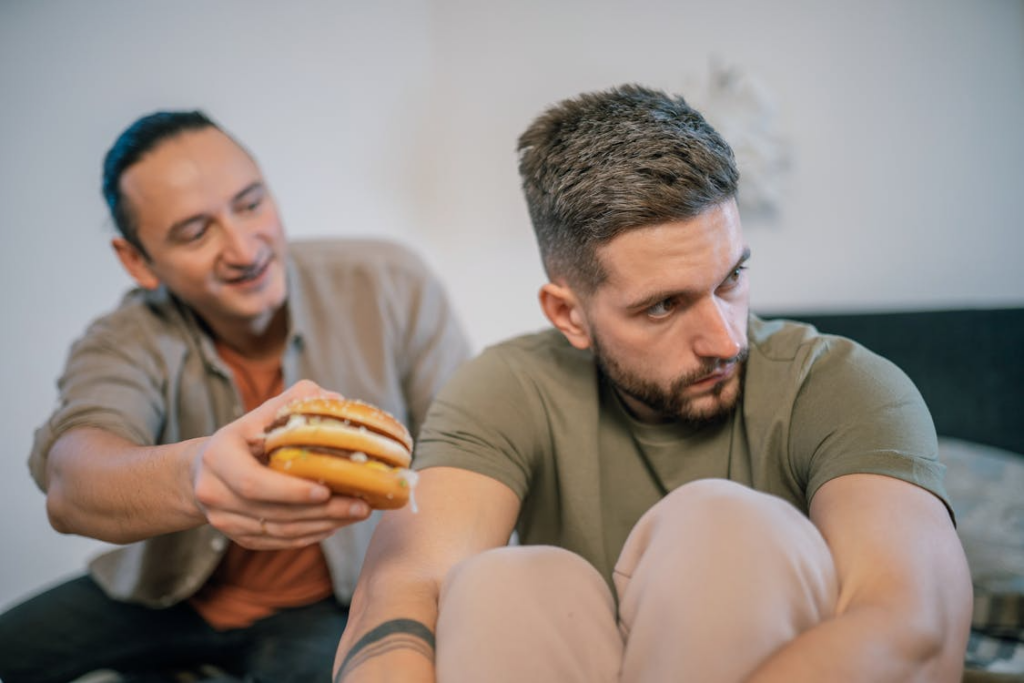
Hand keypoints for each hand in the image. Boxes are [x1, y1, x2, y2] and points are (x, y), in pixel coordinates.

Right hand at [191, 379, 371, 548]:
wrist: (205, 470)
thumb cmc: (245, 436)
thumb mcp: (260, 415)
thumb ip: (294, 402)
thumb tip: (335, 398)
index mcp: (218, 457)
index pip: (253, 483)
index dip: (291, 491)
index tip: (327, 489)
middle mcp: (214, 493)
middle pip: (273, 512)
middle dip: (321, 512)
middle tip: (360, 506)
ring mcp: (224, 520)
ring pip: (280, 532)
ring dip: (323, 525)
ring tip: (356, 514)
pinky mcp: (239, 537)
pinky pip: (279, 542)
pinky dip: (311, 535)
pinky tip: (336, 523)